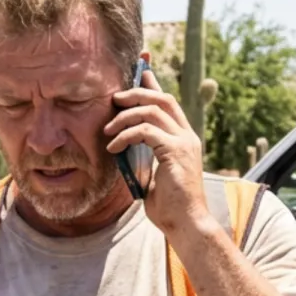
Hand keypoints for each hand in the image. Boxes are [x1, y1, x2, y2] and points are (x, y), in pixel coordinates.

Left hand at [104, 69, 209, 238]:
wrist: (186, 225)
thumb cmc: (169, 208)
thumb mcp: (151, 177)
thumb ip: (142, 160)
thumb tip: (121, 150)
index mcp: (183, 139)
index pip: (168, 103)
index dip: (153, 85)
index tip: (138, 71)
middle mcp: (187, 136)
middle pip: (162, 98)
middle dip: (136, 93)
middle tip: (114, 98)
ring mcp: (183, 142)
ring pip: (153, 110)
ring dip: (126, 115)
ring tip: (108, 129)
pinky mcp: (175, 152)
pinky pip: (146, 131)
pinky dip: (126, 135)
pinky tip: (113, 146)